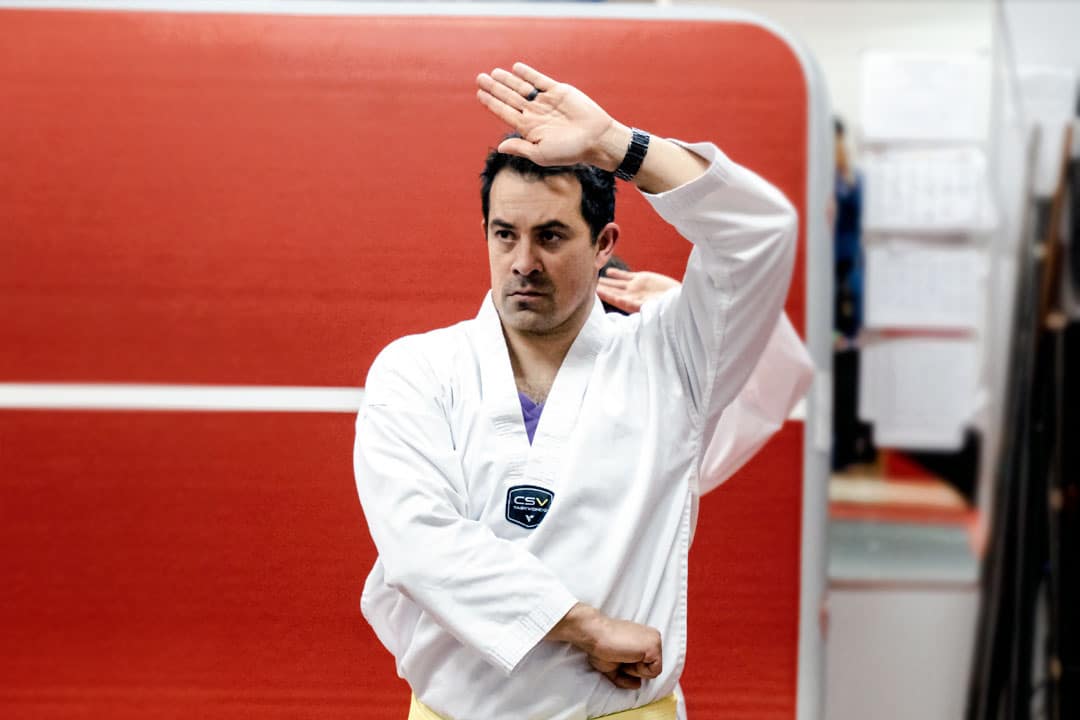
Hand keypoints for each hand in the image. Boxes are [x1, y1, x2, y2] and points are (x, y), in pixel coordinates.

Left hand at [475, 62, 629, 170]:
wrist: (596, 139)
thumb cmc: (569, 152)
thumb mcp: (541, 154)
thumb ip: (521, 148)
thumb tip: (500, 147)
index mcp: (529, 129)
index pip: (505, 113)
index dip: (492, 103)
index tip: (480, 94)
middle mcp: (535, 113)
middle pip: (510, 98)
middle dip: (495, 88)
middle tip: (480, 78)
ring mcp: (546, 102)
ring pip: (522, 88)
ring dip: (508, 80)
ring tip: (493, 73)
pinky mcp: (558, 92)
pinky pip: (540, 80)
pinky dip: (528, 74)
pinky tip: (516, 68)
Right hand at [546, 603, 662, 689]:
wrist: (595, 635)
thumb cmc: (601, 647)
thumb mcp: (615, 665)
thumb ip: (627, 676)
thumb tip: (638, 684)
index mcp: (645, 638)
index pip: (647, 664)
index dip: (631, 668)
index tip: (619, 657)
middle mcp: (653, 637)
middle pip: (652, 668)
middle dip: (634, 670)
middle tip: (620, 657)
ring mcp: (655, 640)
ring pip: (654, 671)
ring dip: (635, 670)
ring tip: (623, 655)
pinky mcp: (654, 646)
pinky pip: (654, 671)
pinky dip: (640, 671)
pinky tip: (629, 656)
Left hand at [596, 268, 680, 312]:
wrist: (683, 300)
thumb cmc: (670, 308)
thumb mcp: (654, 308)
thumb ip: (639, 305)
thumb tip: (625, 302)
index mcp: (633, 302)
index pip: (613, 298)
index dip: (602, 294)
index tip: (591, 291)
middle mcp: (632, 295)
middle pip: (611, 290)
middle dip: (599, 287)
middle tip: (584, 282)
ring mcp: (636, 287)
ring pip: (616, 283)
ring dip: (605, 281)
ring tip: (592, 277)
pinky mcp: (644, 279)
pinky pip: (626, 276)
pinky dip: (617, 274)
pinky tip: (608, 272)